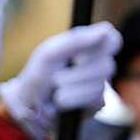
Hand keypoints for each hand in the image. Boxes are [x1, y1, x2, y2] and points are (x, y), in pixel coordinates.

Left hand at [0, 21, 121, 139]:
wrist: (27, 109)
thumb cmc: (37, 77)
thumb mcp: (49, 54)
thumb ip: (76, 41)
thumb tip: (105, 31)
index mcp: (86, 46)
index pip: (112, 40)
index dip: (105, 45)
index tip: (82, 55)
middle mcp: (96, 64)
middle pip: (107, 64)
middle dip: (78, 73)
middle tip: (57, 78)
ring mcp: (98, 84)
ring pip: (100, 84)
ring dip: (72, 88)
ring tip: (55, 93)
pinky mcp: (96, 104)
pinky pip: (96, 99)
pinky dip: (74, 100)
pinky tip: (61, 102)